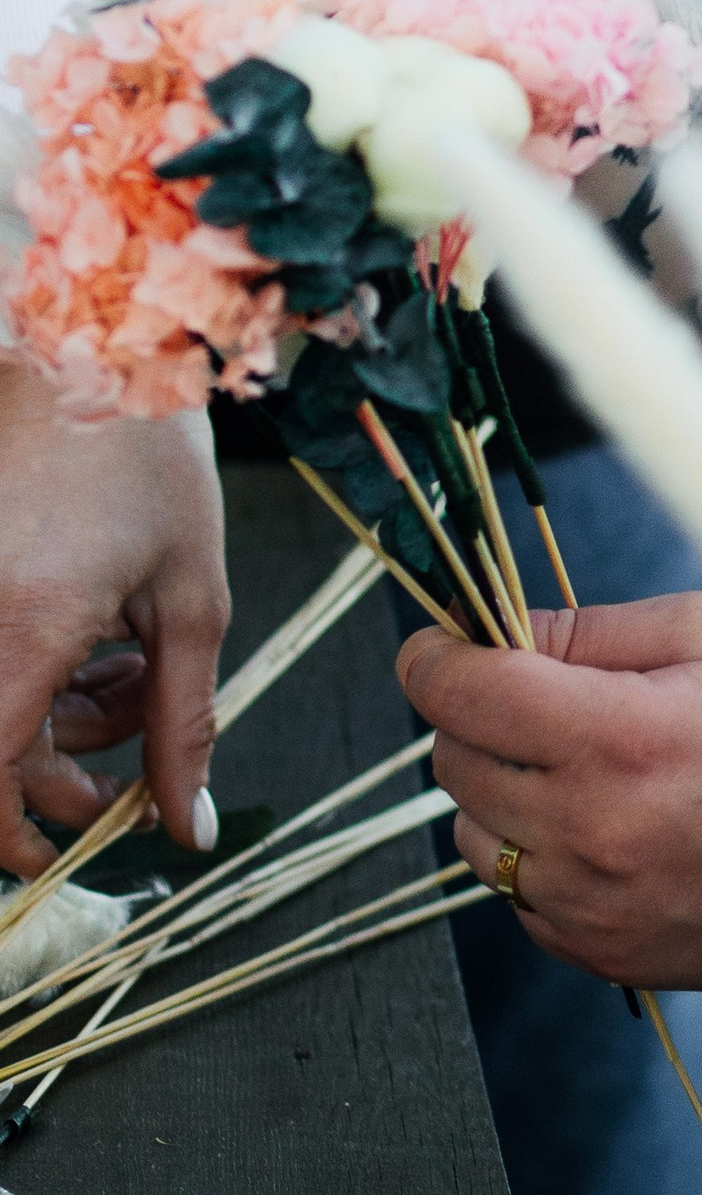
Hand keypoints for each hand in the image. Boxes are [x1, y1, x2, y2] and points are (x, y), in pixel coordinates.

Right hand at [0, 362, 226, 872]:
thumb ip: (185, 720)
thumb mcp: (190, 596)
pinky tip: (102, 635)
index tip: (66, 852)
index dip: (17, 837)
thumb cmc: (147, 454)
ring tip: (138, 664)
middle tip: (143, 736)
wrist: (93, 342)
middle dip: (69, 764)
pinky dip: (41, 667)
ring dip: (64, 712)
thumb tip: (187, 823)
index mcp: (17, 631)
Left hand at [404, 593, 701, 985]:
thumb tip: (511, 629)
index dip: (434, 655)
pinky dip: (540, 855)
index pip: (461, 691)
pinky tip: (608, 830)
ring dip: (502, 791)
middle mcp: (588, 826)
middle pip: (451, 759)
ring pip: (472, 832)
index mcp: (618, 736)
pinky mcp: (594, 952)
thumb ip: (600, 627)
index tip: (443, 643)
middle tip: (535, 698)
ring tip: (582, 771)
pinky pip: (516, 893)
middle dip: (476, 716)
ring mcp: (586, 901)